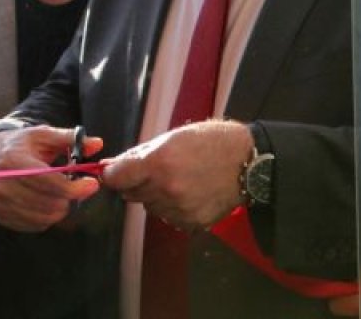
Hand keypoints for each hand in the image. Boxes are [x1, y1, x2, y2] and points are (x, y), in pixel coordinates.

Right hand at [0, 125, 101, 231]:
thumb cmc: (21, 145)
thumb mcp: (43, 135)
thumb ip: (69, 138)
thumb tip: (97, 143)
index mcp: (15, 161)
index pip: (49, 182)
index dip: (74, 187)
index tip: (91, 184)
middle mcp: (4, 184)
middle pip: (50, 204)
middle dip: (69, 197)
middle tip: (74, 187)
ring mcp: (2, 203)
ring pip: (45, 218)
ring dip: (60, 207)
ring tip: (59, 193)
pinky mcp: (3, 217)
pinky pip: (36, 225)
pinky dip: (47, 216)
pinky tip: (45, 201)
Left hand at [101, 120, 250, 230]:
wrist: (247, 163)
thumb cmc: (209, 142)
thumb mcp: (170, 138)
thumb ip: (138, 154)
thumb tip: (113, 165)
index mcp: (159, 164)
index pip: (116, 179)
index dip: (112, 175)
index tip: (114, 173)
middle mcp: (167, 190)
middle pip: (131, 194)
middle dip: (136, 183)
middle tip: (156, 171)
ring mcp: (181, 209)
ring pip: (149, 207)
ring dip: (155, 196)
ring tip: (177, 181)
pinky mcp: (193, 223)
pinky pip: (169, 218)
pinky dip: (173, 209)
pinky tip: (189, 194)